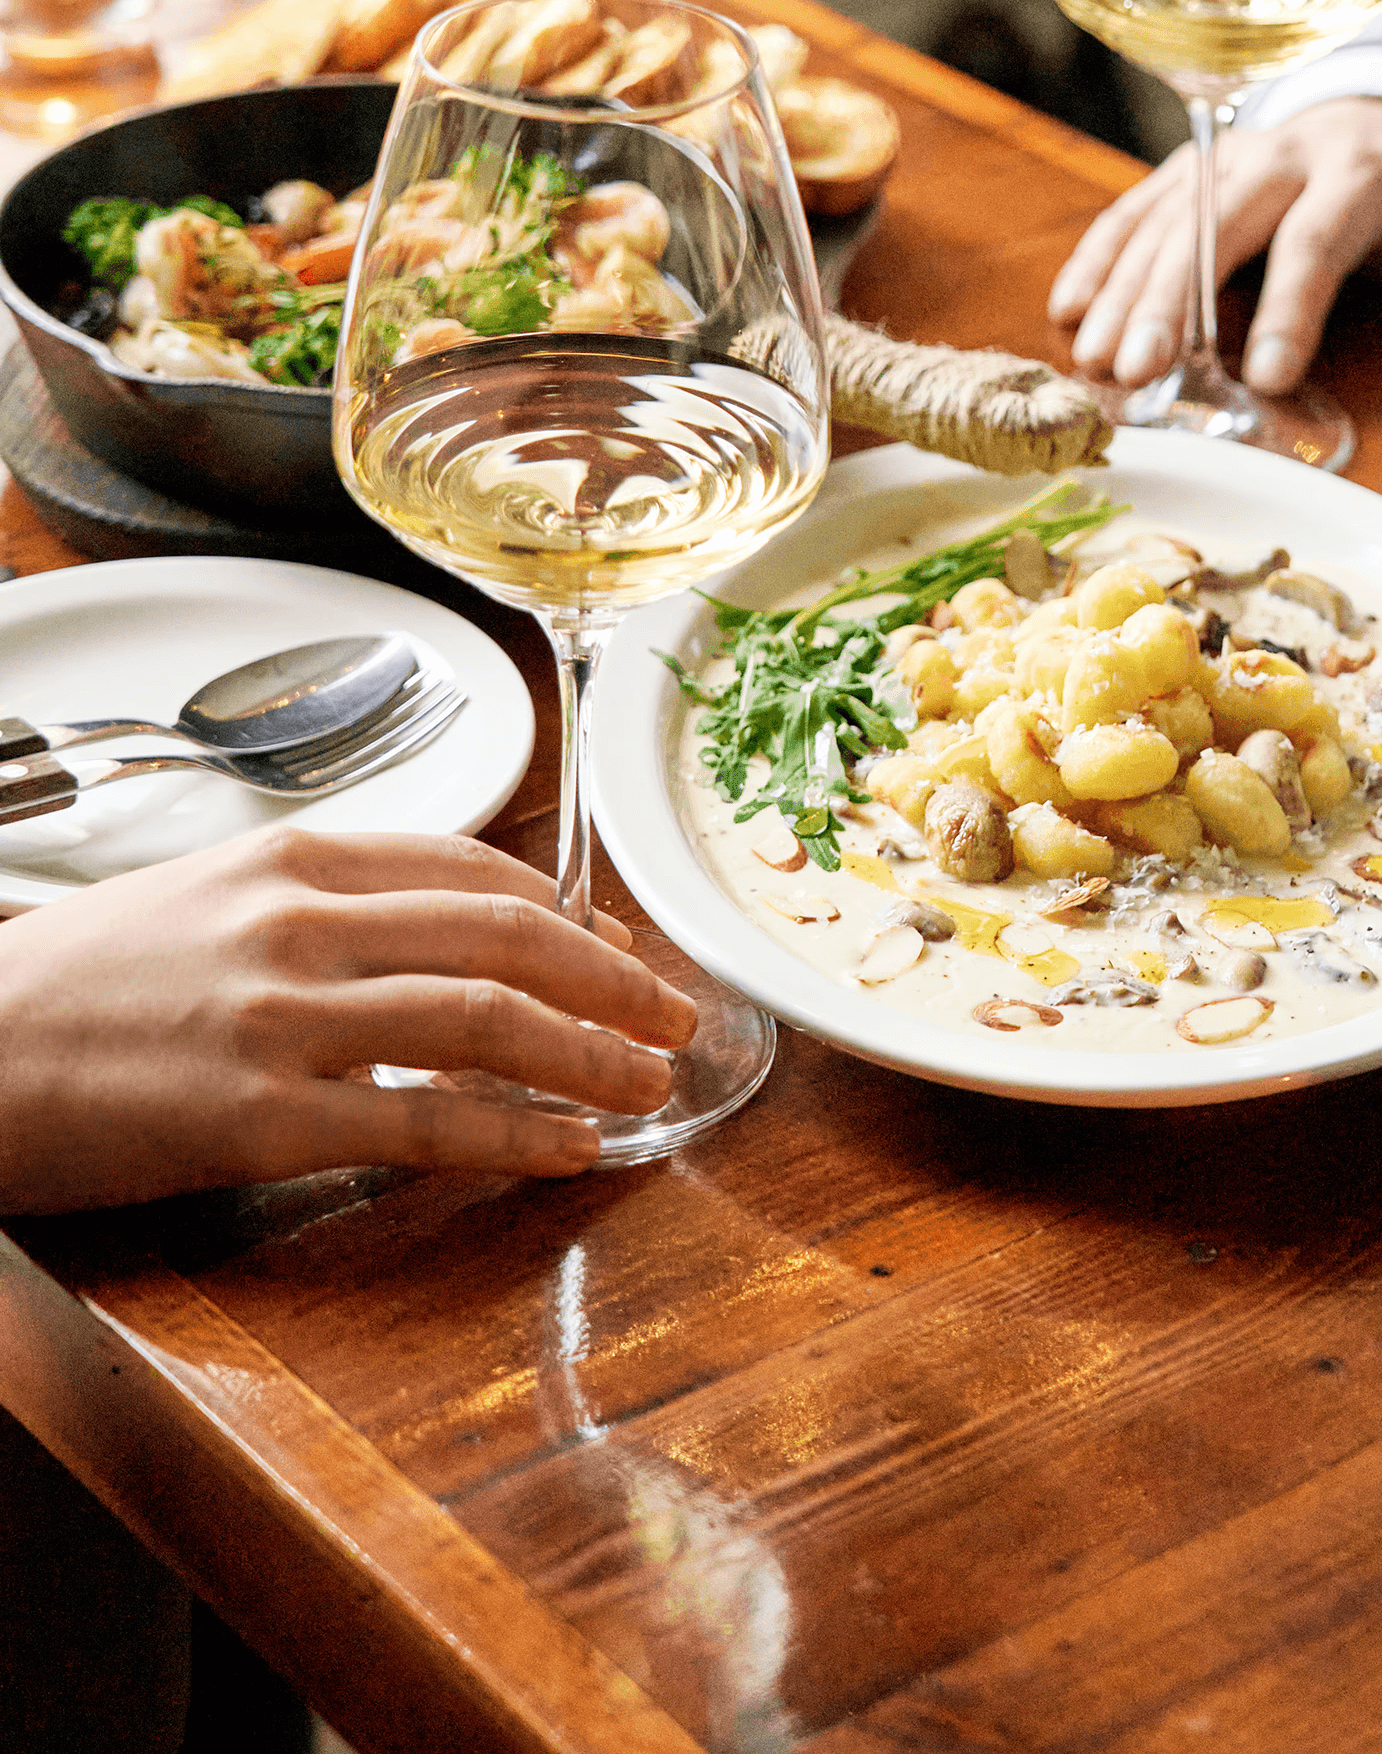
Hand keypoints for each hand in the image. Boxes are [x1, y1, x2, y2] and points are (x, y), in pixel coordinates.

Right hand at [0, 829, 697, 1213]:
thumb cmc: (84, 981)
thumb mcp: (213, 894)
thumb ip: (332, 900)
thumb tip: (453, 929)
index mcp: (298, 856)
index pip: (478, 872)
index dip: (575, 915)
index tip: (623, 949)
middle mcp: (305, 921)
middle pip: (509, 938)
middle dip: (615, 979)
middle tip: (676, 1012)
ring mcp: (287, 1018)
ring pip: (489, 1021)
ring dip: (593, 1052)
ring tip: (652, 1078)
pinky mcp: (262, 1117)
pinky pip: (426, 1121)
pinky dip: (519, 1131)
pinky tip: (573, 1145)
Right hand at [1048, 97, 1381, 396]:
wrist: (1374, 114)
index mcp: (1354, 173)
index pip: (1315, 242)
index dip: (1290, 310)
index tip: (1267, 379)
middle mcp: (1281, 155)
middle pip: (1217, 224)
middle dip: (1172, 300)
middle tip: (1137, 370)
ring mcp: (1225, 155)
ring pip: (1166, 218)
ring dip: (1122, 288)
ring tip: (1094, 357)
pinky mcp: (1187, 166)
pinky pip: (1134, 207)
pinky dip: (1098, 256)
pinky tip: (1068, 308)